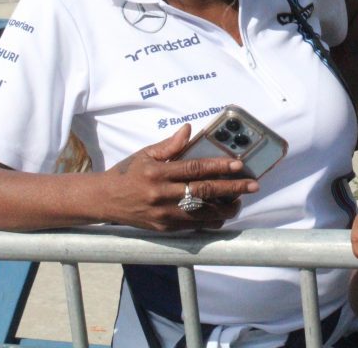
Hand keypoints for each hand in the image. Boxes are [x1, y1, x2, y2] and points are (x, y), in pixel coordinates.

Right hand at [103, 124, 258, 231]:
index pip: (195, 168)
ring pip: (202, 213)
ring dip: (225, 208)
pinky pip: (193, 225)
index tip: (238, 165)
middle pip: (204, 191)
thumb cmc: (127, 173)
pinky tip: (222, 214)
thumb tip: (189, 130)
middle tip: (252, 186)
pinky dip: (210, 220)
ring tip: (240, 202)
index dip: (218, 166)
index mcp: (158, 172)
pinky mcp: (164, 227)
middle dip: (232, 189)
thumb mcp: (145, 154)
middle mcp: (161, 194)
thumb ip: (169, 145)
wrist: (104, 200)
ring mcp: (163, 214)